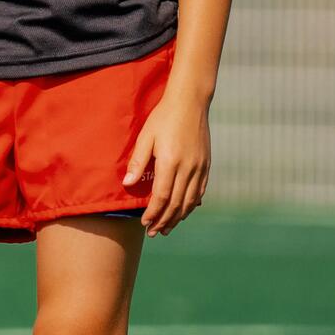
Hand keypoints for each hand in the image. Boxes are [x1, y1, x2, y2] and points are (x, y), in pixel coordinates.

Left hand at [124, 92, 210, 236]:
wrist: (190, 102)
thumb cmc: (163, 118)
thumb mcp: (146, 137)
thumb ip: (138, 161)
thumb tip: (128, 183)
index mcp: (170, 162)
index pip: (161, 197)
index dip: (153, 213)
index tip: (145, 222)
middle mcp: (188, 168)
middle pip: (176, 203)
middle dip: (164, 220)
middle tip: (154, 232)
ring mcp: (200, 167)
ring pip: (190, 201)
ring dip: (178, 217)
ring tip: (167, 228)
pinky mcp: (206, 165)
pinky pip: (200, 191)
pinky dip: (191, 205)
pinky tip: (183, 211)